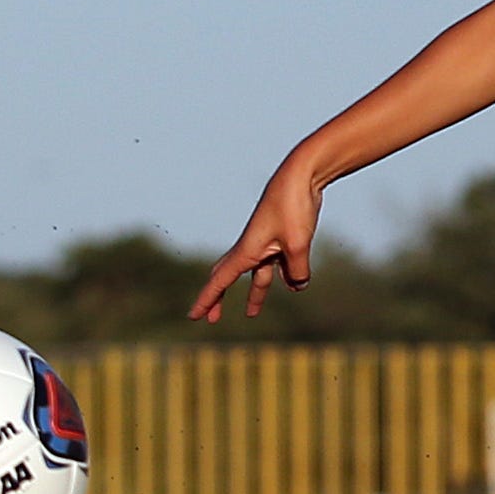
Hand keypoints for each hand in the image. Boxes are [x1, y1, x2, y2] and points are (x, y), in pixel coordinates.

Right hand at [189, 166, 322, 323]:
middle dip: (219, 298)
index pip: (220, 282)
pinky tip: (293, 285)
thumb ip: (297, 271)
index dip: (206, 301)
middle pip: (228, 277)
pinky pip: (276, 263)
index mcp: (246, 251)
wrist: (301, 175)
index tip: (193, 316)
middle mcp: (251, 247)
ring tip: (252, 313)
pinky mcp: (282, 235)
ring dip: (253, 293)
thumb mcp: (297, 245)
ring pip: (255, 273)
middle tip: (211, 318)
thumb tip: (298, 286)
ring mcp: (266, 241)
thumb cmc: (293, 207)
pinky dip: (280, 276)